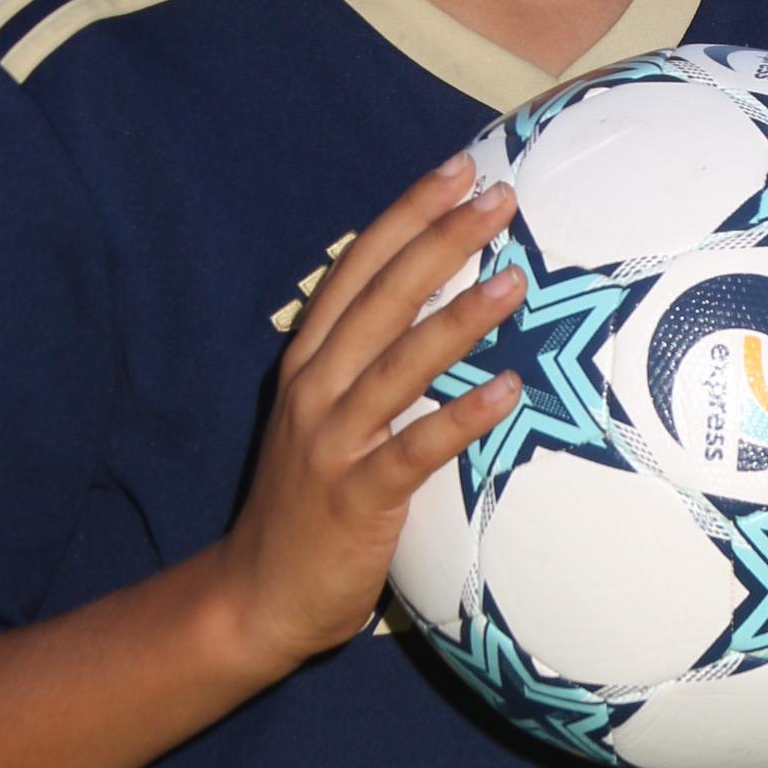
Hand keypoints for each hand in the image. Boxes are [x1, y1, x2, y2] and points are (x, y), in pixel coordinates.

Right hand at [215, 152, 523, 679]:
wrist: (255, 597)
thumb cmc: (307, 506)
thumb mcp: (325, 419)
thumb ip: (368, 370)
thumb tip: (438, 317)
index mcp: (309, 362)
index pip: (358, 270)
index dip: (407, 216)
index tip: (457, 170)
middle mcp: (315, 389)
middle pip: (382, 298)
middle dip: (440, 240)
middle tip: (497, 197)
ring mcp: (331, 441)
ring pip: (398, 363)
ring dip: (457, 317)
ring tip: (512, 279)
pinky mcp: (355, 497)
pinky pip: (414, 450)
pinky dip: (460, 418)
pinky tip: (508, 392)